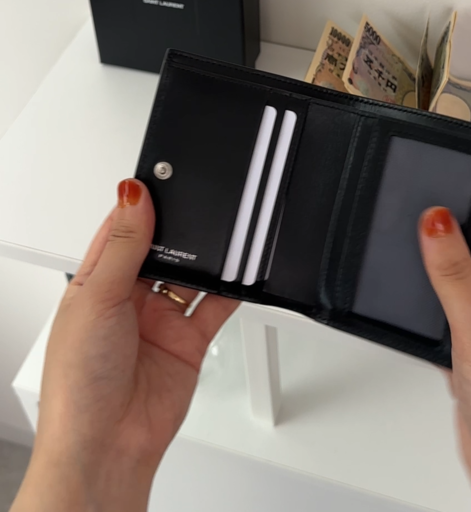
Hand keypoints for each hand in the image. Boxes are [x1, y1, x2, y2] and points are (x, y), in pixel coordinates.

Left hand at [12, 179, 238, 511]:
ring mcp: (161, 319)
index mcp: (99, 283)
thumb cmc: (79, 382)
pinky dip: (229, 291)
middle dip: (180, 233)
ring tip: (220, 241)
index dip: (141, 207)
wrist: (110, 443)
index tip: (162, 182)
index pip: (122, 231)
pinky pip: (215, 306)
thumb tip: (132, 197)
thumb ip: (122, 247)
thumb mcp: (97, 299)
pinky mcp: (189, 339)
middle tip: (198, 212)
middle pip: (163, 251)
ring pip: (191, 276)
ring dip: (206, 261)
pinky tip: (236, 276)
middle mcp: (131, 298)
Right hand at [419, 207, 470, 511]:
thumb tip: (437, 222)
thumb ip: (455, 277)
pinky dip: (424, 313)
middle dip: (442, 237)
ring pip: (455, 290)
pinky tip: (406, 311)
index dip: (470, 203)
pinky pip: (444, 322)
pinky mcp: (470, 359)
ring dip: (430, 276)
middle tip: (406, 217)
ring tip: (399, 256)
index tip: (438, 184)